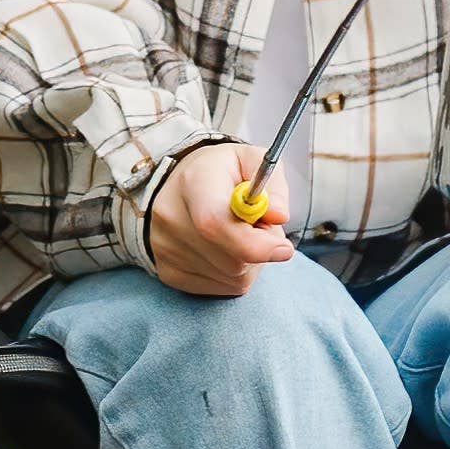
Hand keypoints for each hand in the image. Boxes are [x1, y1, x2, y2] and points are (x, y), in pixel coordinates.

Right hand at [145, 143, 291, 297]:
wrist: (178, 186)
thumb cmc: (221, 173)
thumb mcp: (251, 161)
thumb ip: (271, 183)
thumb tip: (278, 215)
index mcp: (193, 182)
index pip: (215, 224)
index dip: (255, 244)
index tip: (284, 248)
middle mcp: (171, 216)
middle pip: (231, 258)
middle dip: (259, 249)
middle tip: (260, 228)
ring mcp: (165, 248)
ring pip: (230, 276)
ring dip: (248, 262)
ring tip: (239, 235)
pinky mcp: (168, 273)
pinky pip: (220, 287)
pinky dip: (233, 274)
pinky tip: (225, 250)